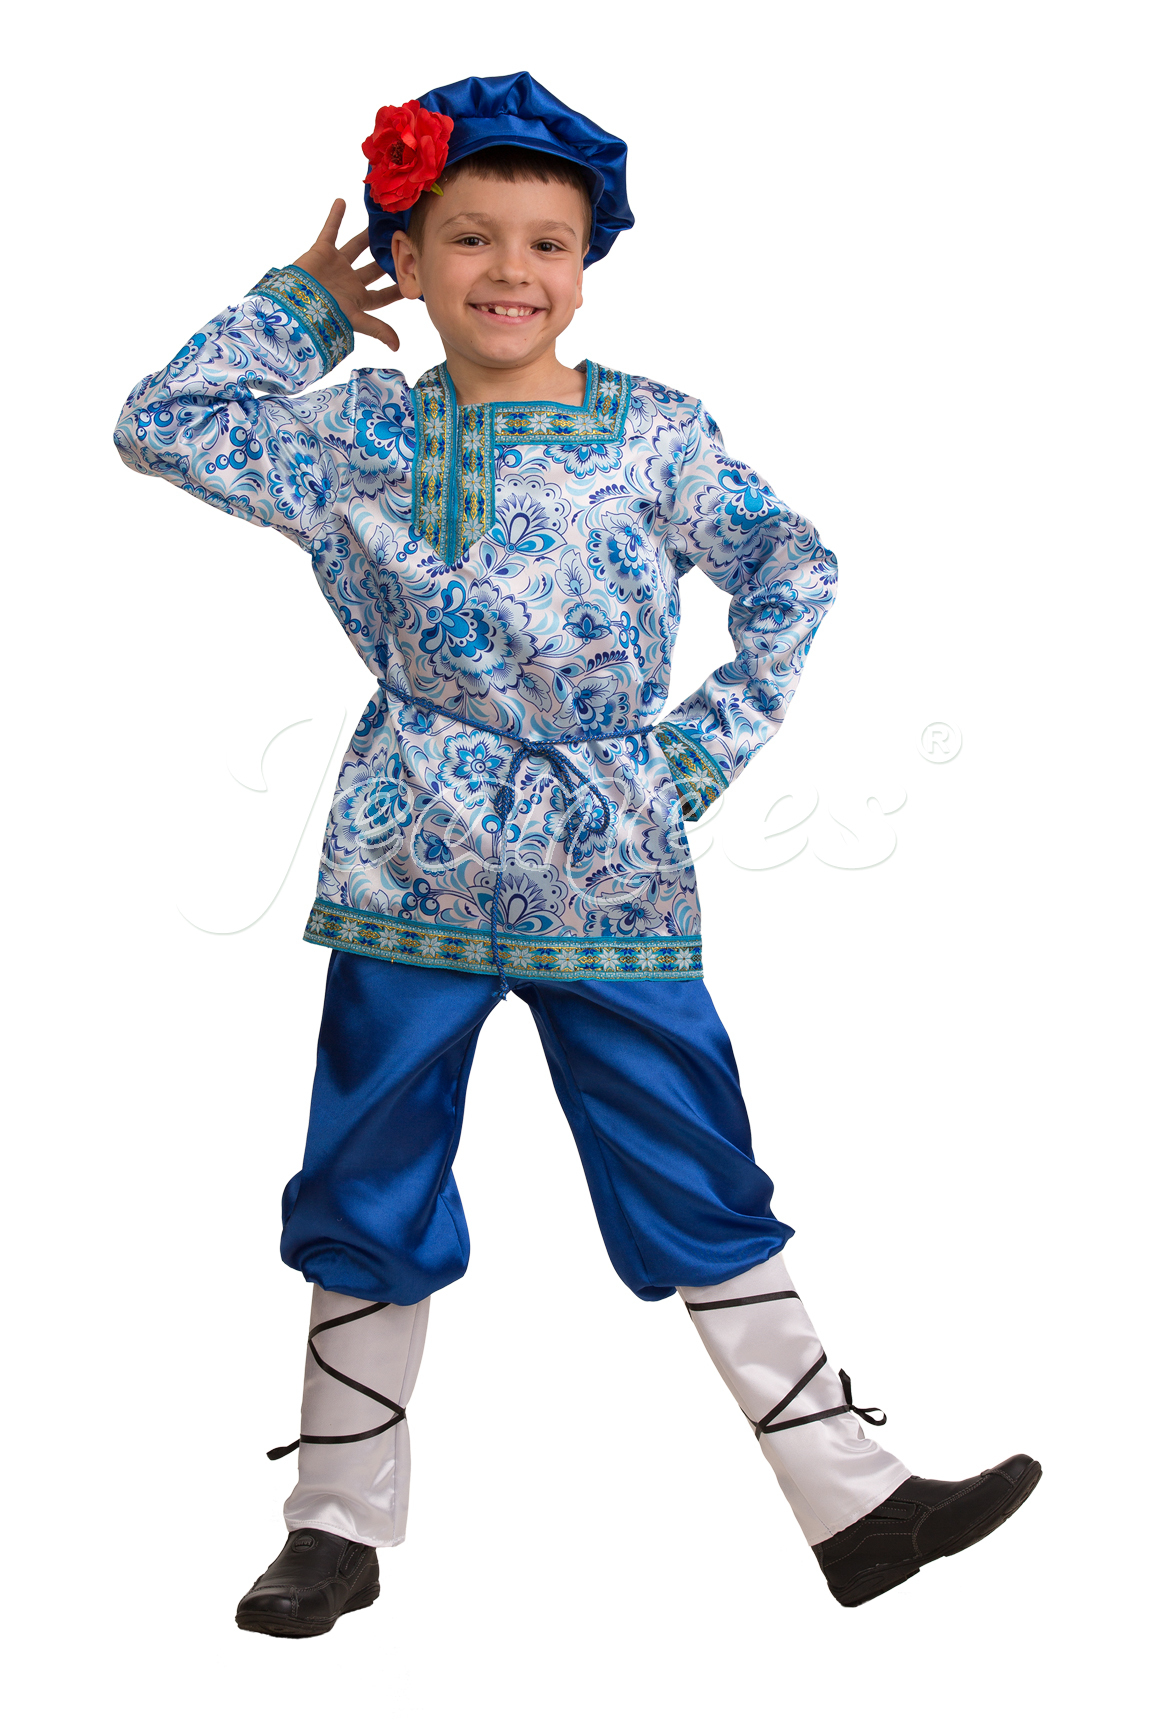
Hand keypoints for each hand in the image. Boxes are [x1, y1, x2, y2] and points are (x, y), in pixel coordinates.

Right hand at [292, 198, 401, 349]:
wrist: (295, 303)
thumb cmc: (323, 315)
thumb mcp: (355, 321)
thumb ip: (377, 329)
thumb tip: (398, 347)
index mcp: (358, 299)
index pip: (383, 295)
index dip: (397, 289)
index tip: (415, 279)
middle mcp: (349, 282)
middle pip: (373, 269)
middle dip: (386, 259)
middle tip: (403, 243)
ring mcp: (336, 266)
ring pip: (356, 247)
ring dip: (367, 235)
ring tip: (380, 222)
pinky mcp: (321, 251)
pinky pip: (329, 230)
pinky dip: (335, 216)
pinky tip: (342, 201)